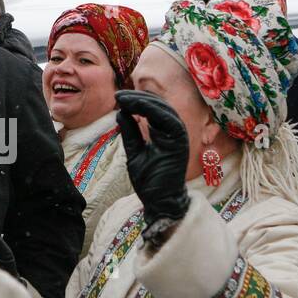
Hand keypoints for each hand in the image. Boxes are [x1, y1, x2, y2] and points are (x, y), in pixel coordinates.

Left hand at [115, 91, 191, 244]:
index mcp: (164, 132)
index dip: (135, 101)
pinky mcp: (180, 141)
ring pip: (163, 109)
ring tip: (123, 99)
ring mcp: (178, 135)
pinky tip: (136, 106)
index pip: (151, 110)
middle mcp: (173, 131)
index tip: (117, 97)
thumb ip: (130, 133)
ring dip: (142, 101)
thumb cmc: (149, 180)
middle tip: (118, 95)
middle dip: (137, 97)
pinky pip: (168, 119)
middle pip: (158, 105)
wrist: (159, 202)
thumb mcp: (134, 152)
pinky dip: (152, 110)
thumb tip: (121, 113)